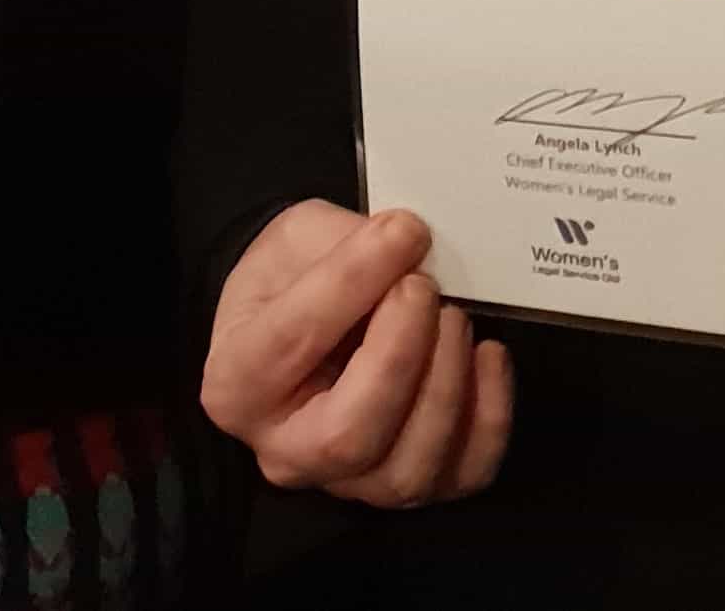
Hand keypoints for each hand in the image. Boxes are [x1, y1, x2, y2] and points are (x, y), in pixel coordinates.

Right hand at [202, 202, 512, 506]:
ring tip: (453, 315)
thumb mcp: (295, 240)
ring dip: (445, 386)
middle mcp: (284, 450)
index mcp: (235, 383)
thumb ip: (344, 243)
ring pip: (406, 470)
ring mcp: (350, 484)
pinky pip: (461, 476)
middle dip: (399, 357)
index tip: (402, 233)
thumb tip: (408, 242)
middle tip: (423, 287)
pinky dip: (489, 418)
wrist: (302, 320)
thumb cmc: (290, 279)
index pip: (291, 341)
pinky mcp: (412, 492)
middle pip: (348, 435)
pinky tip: (487, 356)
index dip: (351, 283)